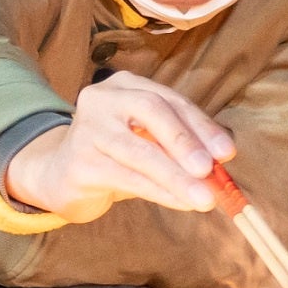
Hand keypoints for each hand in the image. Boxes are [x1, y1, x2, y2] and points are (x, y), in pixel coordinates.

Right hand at [0, 72, 236, 217]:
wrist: (60, 176)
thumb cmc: (116, 156)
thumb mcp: (149, 141)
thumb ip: (180, 145)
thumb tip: (222, 160)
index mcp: (125, 85)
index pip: (170, 100)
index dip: (201, 125)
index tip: (227, 151)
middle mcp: (103, 99)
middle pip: (151, 112)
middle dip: (185, 141)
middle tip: (209, 169)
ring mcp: (86, 129)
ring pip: (140, 152)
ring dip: (176, 177)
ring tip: (204, 198)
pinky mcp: (79, 164)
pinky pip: (127, 178)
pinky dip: (159, 192)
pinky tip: (181, 202)